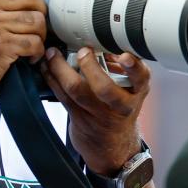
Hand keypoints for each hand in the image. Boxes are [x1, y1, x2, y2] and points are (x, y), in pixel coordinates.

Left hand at [41, 46, 151, 174]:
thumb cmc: (119, 111)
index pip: (141, 78)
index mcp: (136, 93)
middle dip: (90, 66)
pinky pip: (62, 96)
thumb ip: (121, 69)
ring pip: (76, 91)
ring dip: (60, 69)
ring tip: (53, 54)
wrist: (113, 147)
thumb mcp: (131, 91)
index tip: (124, 56)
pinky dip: (51, 78)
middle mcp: (120, 105)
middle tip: (82, 51)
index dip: (133, 67)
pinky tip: (46, 67)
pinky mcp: (79, 118)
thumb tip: (101, 40)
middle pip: (104, 88)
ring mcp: (98, 114)